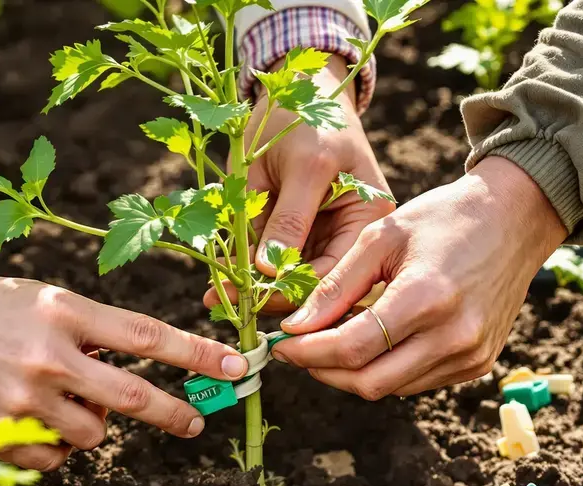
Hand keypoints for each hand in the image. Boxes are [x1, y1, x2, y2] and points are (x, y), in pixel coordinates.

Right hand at [0, 273, 248, 469]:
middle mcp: (48, 356)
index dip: (198, 354)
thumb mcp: (40, 300)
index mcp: (63, 313)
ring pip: (93, 434)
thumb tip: (133, 375)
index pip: (147, 337)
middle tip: (194, 422)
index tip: (238, 366)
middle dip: (174, 413)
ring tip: (62, 401)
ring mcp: (21, 400)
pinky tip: (27, 419)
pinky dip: (52, 445)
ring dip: (92, 424)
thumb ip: (89, 333)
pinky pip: (53, 458)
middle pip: (133, 398)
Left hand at [202, 56, 393, 312]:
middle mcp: (351, 237)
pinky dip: (245, 269)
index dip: (291, 292)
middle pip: (310, 285)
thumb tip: (269, 271)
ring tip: (213, 294)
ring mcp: (321, 235)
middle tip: (220, 303)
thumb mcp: (303, 165)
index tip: (248, 302)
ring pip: (285, 278)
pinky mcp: (296, 232)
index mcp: (370, 221)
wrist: (298, 86)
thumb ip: (288, 218)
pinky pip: (271, 261)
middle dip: (265, 295)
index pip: (333, 274)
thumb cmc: (309, 116)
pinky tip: (218, 279)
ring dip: (249, 287)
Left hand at [270, 157, 568, 398]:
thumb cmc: (443, 218)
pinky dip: (386, 370)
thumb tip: (294, 328)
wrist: (515, 219)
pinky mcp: (479, 364)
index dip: (308, 352)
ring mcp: (471, 355)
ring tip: (330, 342)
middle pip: (368, 382)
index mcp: (427, 297)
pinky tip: (372, 343)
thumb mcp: (380, 237)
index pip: (352, 348)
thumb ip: (335, 286)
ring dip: (353, 373)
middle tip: (299, 349)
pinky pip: (417, 383)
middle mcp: (454, 336)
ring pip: (391, 389)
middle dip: (324, 371)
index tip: (281, 343)